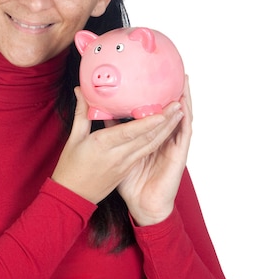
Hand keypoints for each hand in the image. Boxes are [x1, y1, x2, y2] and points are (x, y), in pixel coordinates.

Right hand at [51, 80, 188, 210]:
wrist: (74, 197)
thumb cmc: (70, 168)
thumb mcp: (74, 138)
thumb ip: (81, 113)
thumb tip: (81, 91)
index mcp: (103, 145)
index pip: (130, 132)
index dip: (148, 122)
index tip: (163, 111)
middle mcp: (118, 155)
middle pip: (147, 137)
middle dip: (165, 121)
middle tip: (177, 103)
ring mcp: (125, 164)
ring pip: (150, 145)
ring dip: (167, 130)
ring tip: (178, 113)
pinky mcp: (127, 169)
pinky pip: (145, 152)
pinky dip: (157, 140)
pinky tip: (165, 130)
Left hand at [116, 75, 192, 225]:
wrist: (142, 205)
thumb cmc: (129, 182)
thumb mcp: (112, 150)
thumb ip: (105, 127)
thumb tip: (94, 107)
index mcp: (148, 139)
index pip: (154, 114)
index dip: (157, 98)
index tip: (156, 79)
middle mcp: (161, 141)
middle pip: (169, 113)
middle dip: (174, 93)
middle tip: (175, 72)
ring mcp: (171, 147)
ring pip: (179, 120)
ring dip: (183, 101)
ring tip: (183, 82)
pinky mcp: (178, 155)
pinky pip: (183, 134)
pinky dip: (185, 119)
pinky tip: (183, 105)